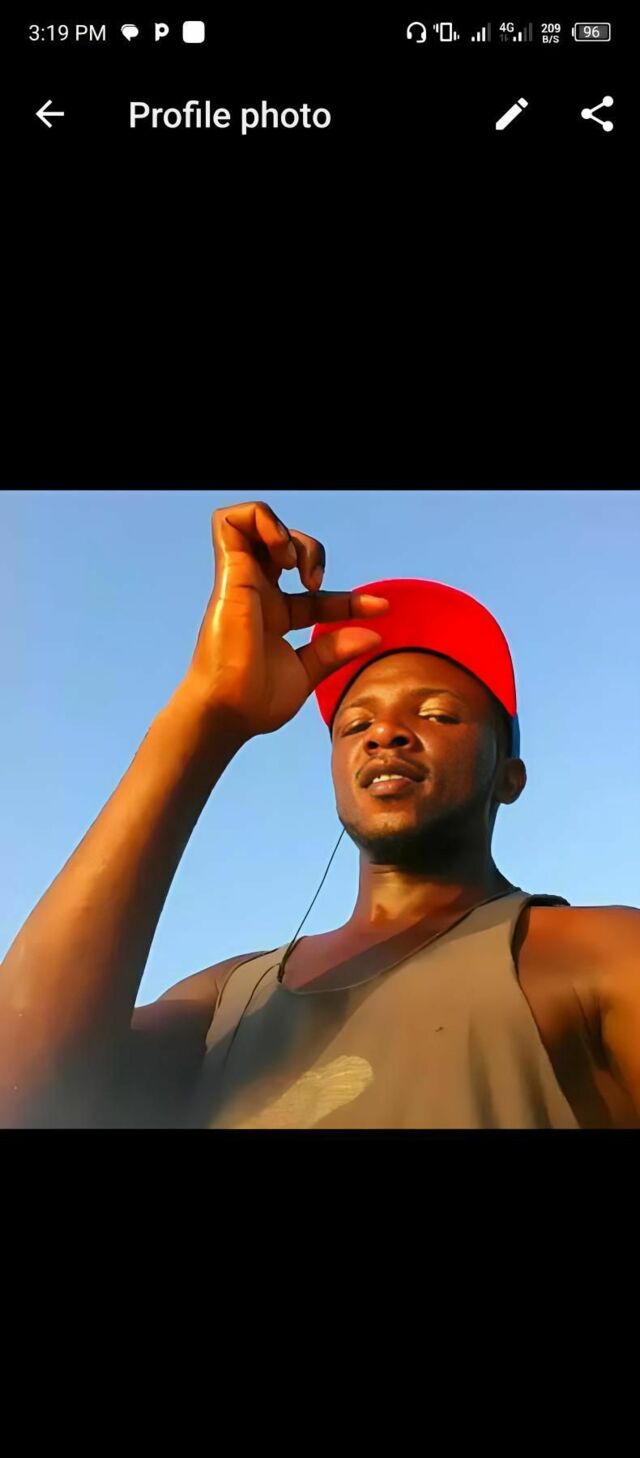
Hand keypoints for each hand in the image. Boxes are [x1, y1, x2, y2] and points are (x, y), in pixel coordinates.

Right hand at [186, 501, 388, 739]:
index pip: (318, 596)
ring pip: (255, 523)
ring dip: (284, 531)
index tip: (381, 608)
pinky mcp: (230, 574)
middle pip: (283, 546)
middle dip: (312, 550)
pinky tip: (281, 553)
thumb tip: (373, 636)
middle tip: (316, 583)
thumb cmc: (254, 702)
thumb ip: (335, 651)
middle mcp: (257, 595)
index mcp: (275, 618)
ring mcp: (242, 582)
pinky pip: (233, 521)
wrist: (227, 711)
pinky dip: (262, 520)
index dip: (353, 599)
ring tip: (292, 562)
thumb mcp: (306, 673)